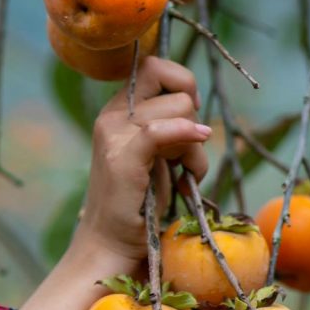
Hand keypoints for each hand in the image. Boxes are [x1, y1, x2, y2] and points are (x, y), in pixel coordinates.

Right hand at [73, 56, 210, 271]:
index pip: (157, 66)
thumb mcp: (162, 154)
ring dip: (195, 146)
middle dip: (192, 109)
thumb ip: (173, 125)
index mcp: (120, 109)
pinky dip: (184, 137)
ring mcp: (114, 134)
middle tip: (187, 147)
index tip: (191, 120)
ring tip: (183, 174)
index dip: (184, 85)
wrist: (114, 242)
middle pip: (170, 79)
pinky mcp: (121, 158)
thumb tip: (196, 106)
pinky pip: (159, 131)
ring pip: (179, 109)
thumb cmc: (143, 201)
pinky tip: (190, 167)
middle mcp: (113, 115)